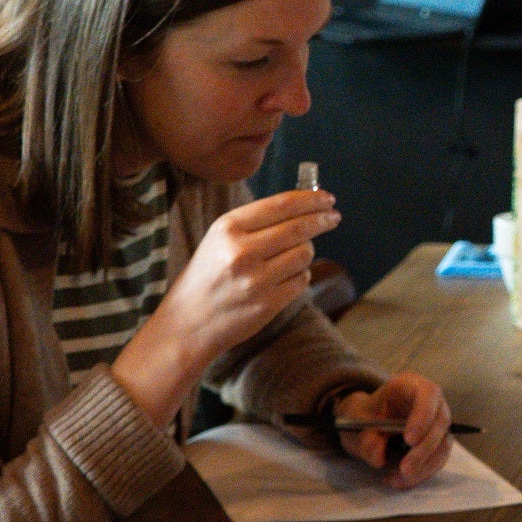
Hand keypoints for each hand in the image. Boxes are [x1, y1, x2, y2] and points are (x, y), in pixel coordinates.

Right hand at [110, 189, 338, 424]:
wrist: (187, 323)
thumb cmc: (208, 275)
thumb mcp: (220, 239)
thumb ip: (257, 222)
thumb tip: (305, 205)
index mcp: (228, 228)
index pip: (282, 205)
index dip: (311, 199)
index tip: (328, 198)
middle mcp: (241, 252)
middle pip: (299, 227)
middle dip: (323, 219)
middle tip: (334, 217)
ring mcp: (256, 280)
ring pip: (304, 254)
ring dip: (305, 252)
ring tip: (287, 258)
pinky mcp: (267, 304)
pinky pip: (301, 280)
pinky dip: (299, 276)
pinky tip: (283, 278)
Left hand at [337, 370, 453, 488]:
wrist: (367, 424)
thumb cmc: (364, 415)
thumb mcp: (355, 422)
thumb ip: (365, 438)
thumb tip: (379, 456)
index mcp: (410, 385)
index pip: (428, 394)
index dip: (423, 416)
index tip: (409, 440)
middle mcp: (431, 402)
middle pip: (441, 422)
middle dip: (424, 450)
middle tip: (405, 469)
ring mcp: (437, 422)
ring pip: (443, 445)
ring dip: (425, 466)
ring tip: (399, 479)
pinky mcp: (437, 442)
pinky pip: (437, 459)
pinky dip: (422, 473)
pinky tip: (400, 481)